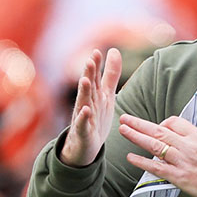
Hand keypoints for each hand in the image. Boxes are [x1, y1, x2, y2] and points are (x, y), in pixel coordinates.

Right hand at [60, 48, 121, 166]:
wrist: (85, 147)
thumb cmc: (96, 118)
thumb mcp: (106, 94)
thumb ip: (110, 74)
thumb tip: (114, 50)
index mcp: (94, 95)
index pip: (94, 77)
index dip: (96, 65)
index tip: (97, 52)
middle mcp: (87, 103)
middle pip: (88, 87)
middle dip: (89, 74)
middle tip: (90, 60)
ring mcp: (83, 118)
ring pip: (83, 103)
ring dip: (84, 92)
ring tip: (85, 80)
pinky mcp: (83, 133)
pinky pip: (82, 125)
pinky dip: (83, 118)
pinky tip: (85, 111)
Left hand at [119, 114, 196, 196]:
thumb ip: (194, 138)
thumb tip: (179, 135)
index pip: (173, 122)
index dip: (161, 124)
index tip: (156, 127)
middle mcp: (188, 146)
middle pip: (159, 130)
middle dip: (139, 124)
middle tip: (126, 118)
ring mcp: (182, 161)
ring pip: (154, 146)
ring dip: (136, 137)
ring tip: (124, 130)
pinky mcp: (179, 177)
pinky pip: (156, 167)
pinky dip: (142, 162)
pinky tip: (131, 157)